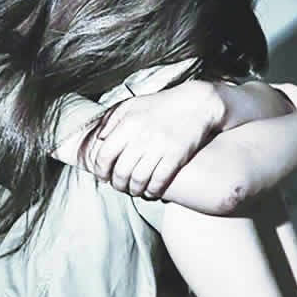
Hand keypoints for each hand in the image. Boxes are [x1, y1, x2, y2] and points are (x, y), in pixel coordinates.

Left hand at [85, 80, 224, 198]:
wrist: (196, 104)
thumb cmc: (161, 105)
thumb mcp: (132, 104)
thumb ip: (111, 119)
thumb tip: (99, 139)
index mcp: (128, 123)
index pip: (105, 155)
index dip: (101, 170)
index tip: (103, 176)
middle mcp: (142, 136)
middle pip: (121, 171)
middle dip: (117, 184)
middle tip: (119, 186)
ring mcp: (160, 147)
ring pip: (139, 180)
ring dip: (134, 190)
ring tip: (134, 191)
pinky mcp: (176, 156)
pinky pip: (159, 181)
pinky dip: (152, 191)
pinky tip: (151, 192)